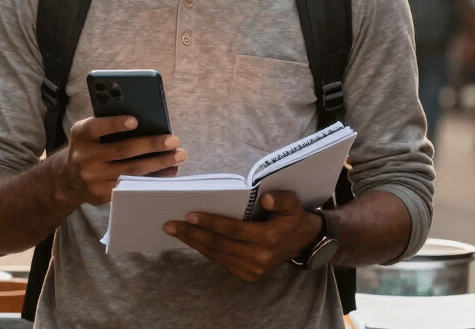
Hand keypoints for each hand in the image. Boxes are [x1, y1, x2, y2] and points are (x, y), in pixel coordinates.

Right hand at [52, 116, 186, 205]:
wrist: (68, 179)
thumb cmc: (90, 147)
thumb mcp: (90, 134)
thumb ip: (109, 126)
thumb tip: (148, 123)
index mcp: (81, 135)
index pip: (96, 127)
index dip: (115, 124)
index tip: (135, 120)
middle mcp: (84, 157)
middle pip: (123, 150)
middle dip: (151, 145)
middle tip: (173, 140)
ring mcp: (92, 178)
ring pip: (131, 170)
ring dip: (159, 163)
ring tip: (178, 156)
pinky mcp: (102, 194)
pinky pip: (132, 186)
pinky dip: (153, 178)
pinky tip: (169, 171)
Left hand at [164, 191, 322, 281]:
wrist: (304, 242)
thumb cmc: (293, 217)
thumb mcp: (293, 203)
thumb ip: (282, 199)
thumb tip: (266, 198)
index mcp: (268, 239)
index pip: (232, 230)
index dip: (210, 223)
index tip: (189, 214)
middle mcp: (259, 258)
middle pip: (219, 244)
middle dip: (192, 234)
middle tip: (170, 224)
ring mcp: (253, 269)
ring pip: (216, 255)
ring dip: (193, 243)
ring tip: (175, 231)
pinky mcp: (248, 275)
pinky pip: (221, 261)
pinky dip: (204, 250)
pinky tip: (191, 239)